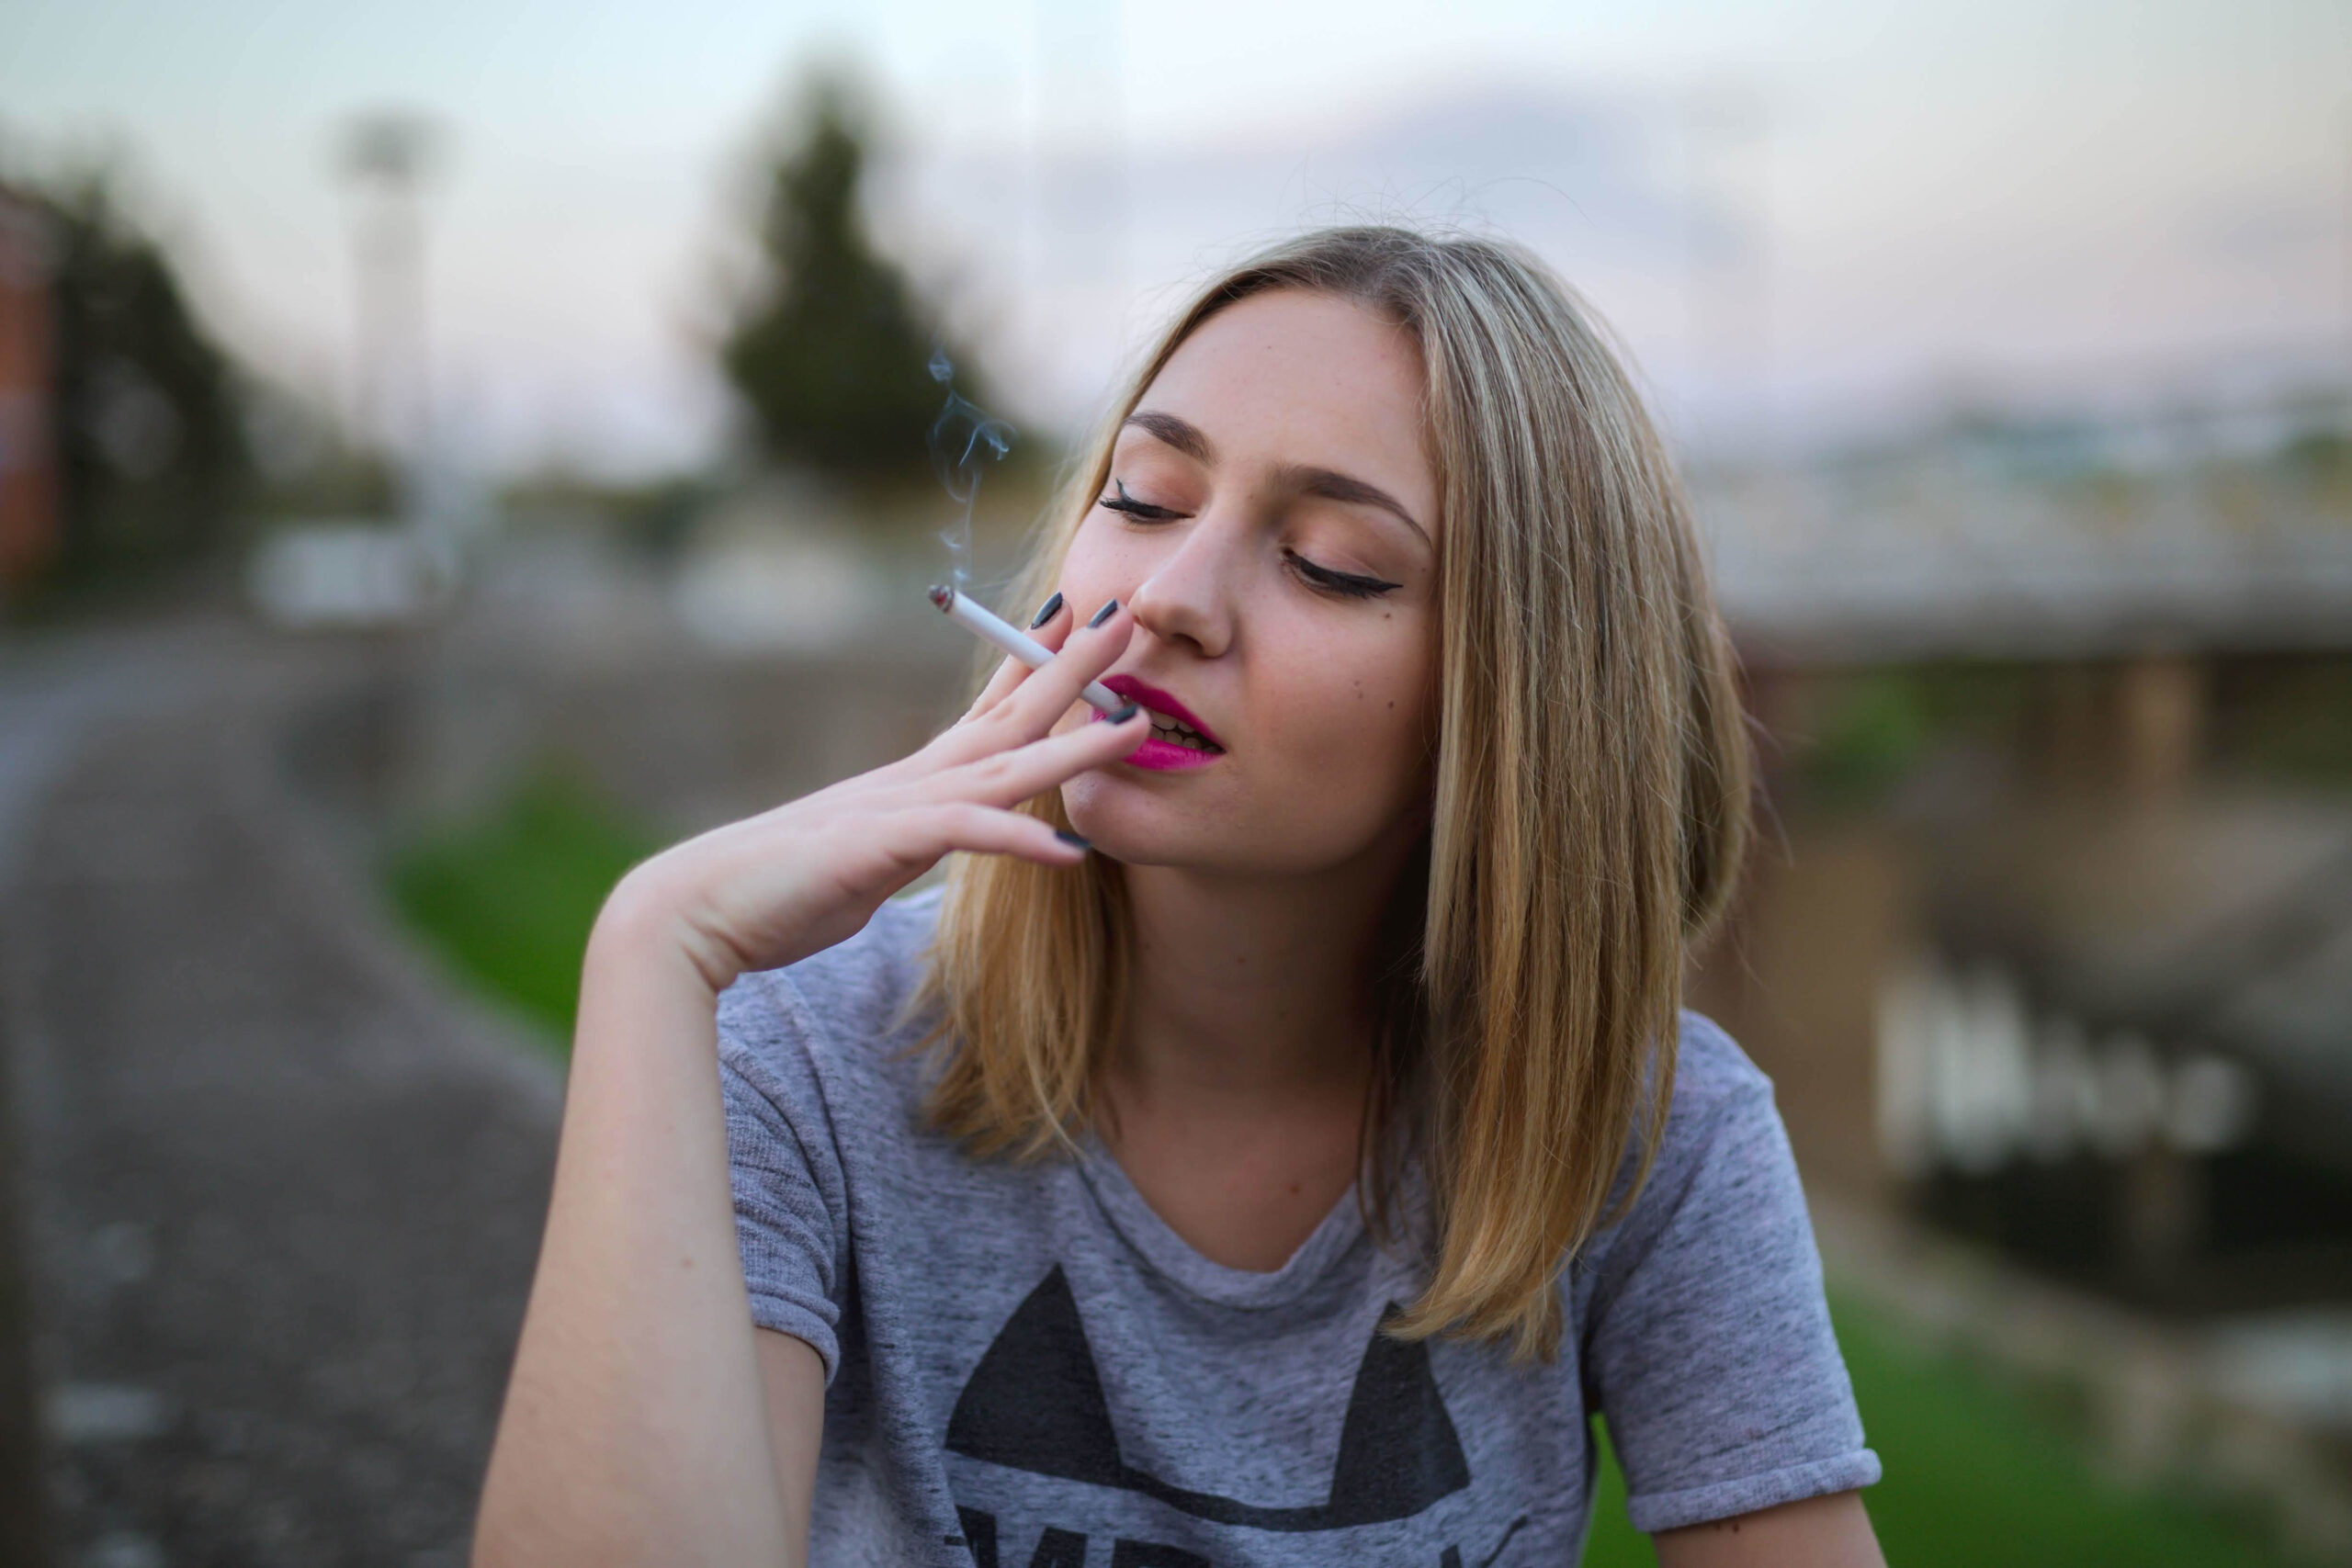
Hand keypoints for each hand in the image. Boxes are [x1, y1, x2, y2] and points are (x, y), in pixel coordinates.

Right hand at [601, 597, 1145, 996]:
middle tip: (1126, 619)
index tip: (1070, 621)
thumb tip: (920, 845)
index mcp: (910, 783)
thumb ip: (902, 846)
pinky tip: (1070, 852)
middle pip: (1008, 715)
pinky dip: (1017, 839)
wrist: (698, 908)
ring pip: (1005, 766)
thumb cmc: (776, 892)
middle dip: (1071, 668)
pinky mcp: (883, 847)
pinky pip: (965, 837)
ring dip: (1075, 744)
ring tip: (1137, 723)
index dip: (1031, 668)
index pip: (984, 712)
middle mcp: (913, 782)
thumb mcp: (862, 860)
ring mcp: (899, 808)